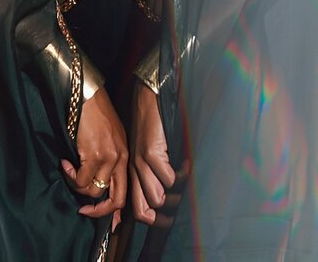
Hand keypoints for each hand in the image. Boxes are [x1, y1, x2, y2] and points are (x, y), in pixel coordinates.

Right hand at [61, 86, 127, 226]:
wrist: (86, 93)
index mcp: (125, 154)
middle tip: (84, 210)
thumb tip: (95, 180)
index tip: (102, 217)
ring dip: (77, 187)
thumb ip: (107, 157)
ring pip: (94, 191)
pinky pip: (80, 179)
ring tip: (69, 171)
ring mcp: (109, 157)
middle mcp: (121, 158)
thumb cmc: (94, 111)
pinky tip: (65, 163)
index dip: (114, 209)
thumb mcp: (108, 135)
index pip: (125, 190)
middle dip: (99, 212)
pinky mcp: (95, 154)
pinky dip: (70, 176)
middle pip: (116, 199)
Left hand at [129, 79, 175, 224]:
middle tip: (179, 202)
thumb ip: (153, 172)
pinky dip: (181, 175)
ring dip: (175, 193)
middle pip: (143, 212)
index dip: (153, 221)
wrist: (148, 97)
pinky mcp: (151, 152)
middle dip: (164, 215)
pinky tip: (185, 163)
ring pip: (158, 198)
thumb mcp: (147, 151)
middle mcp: (133, 170)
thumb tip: (169, 195)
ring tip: (183, 178)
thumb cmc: (152, 124)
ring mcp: (141, 162)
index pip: (137, 210)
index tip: (169, 220)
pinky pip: (169, 179)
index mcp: (132, 172)